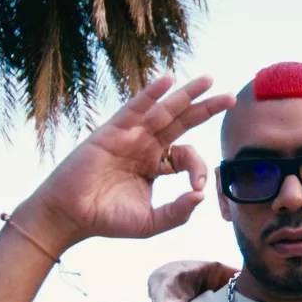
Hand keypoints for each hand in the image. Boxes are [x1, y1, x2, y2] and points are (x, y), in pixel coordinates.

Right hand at [15, 75, 234, 250]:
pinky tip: (167, 80)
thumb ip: (177, 212)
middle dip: (206, 108)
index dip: (198, 167)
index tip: (197, 186)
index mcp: (155, 165)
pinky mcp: (112, 131)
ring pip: (163, 110)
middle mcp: (145, 146)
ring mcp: (130, 136)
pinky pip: (135, 107)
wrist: (70, 216)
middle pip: (181, 121)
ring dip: (186, 94)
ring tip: (209, 79)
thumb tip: (201, 196)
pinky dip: (151, 93)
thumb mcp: (151, 222)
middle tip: (231, 97)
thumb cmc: (106, 219)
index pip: (186, 155)